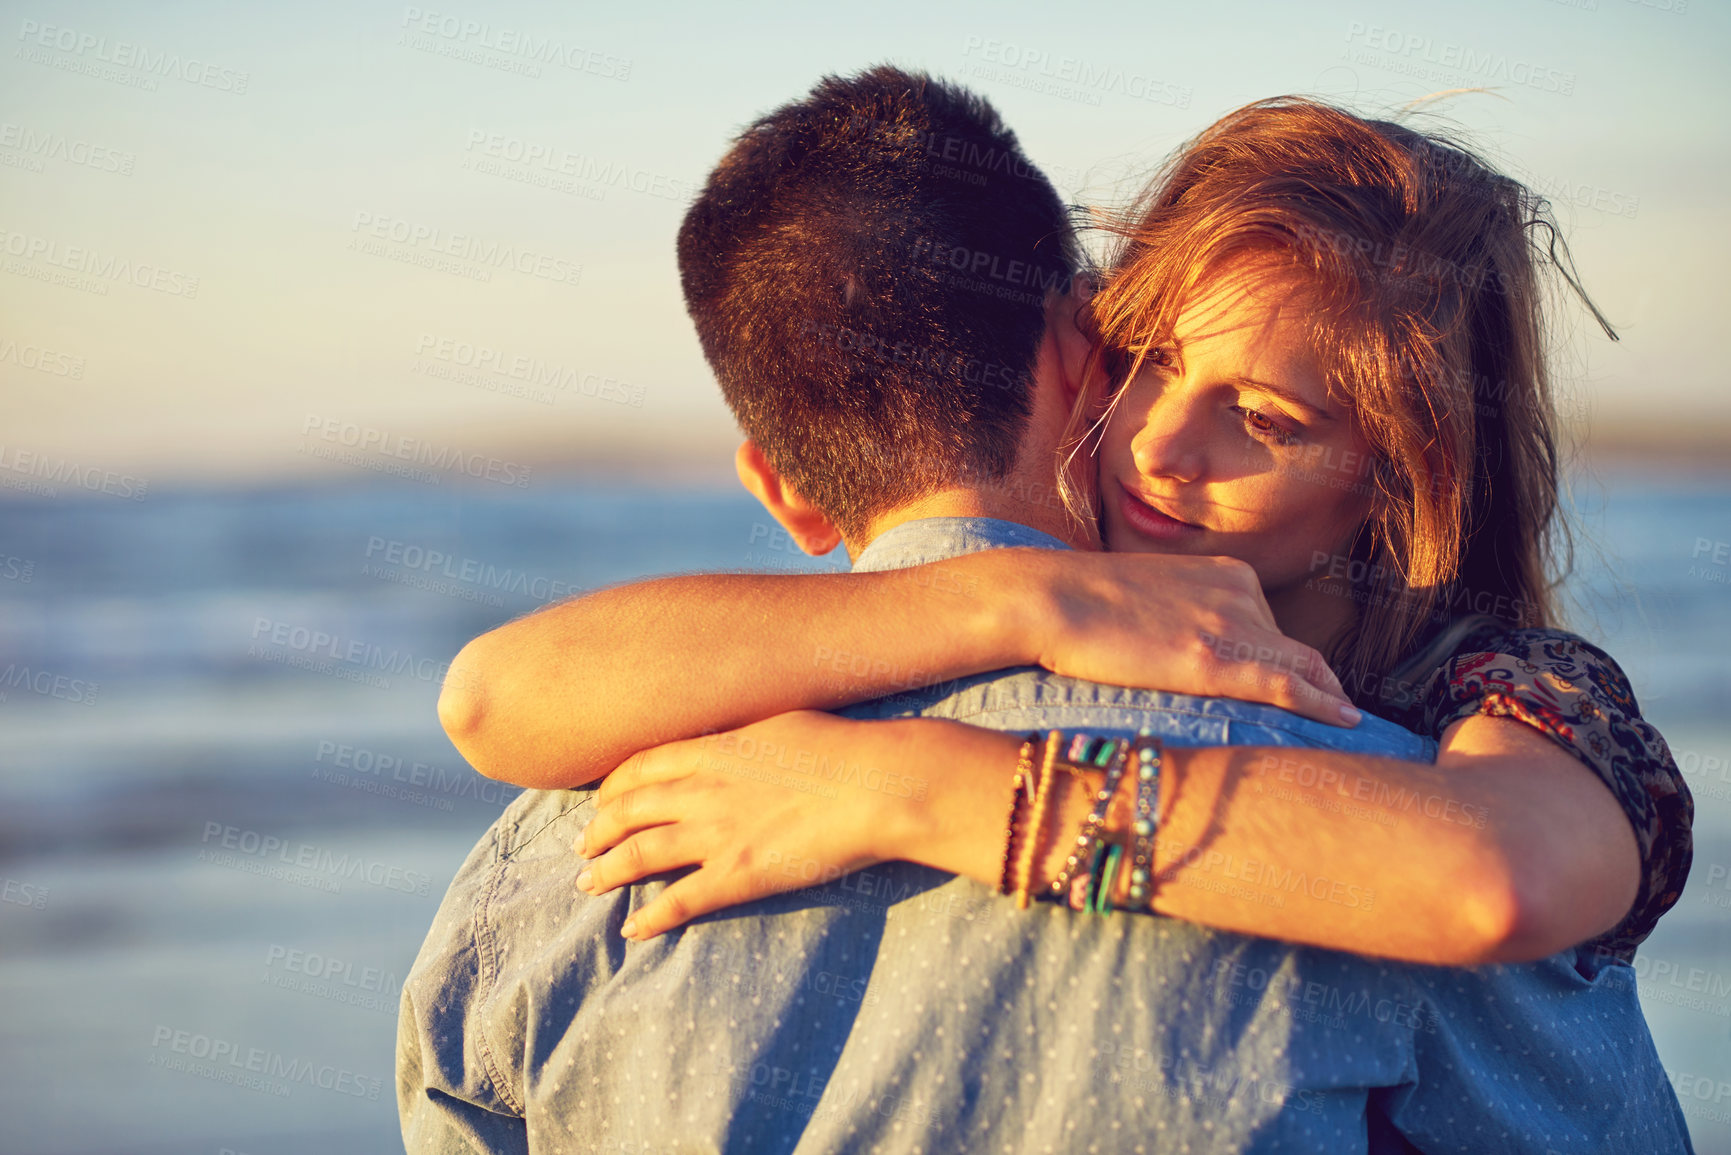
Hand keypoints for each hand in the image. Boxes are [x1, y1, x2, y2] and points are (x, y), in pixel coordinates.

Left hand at [575, 711, 918, 939]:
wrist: (873, 785)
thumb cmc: (839, 748)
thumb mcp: (779, 724)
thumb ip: (742, 739)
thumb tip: (735, 742)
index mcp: (712, 750)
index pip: (641, 767)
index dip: (614, 786)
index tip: (603, 800)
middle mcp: (701, 790)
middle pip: (628, 810)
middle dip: (598, 829)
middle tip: (582, 844)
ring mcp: (716, 834)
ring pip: (640, 854)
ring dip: (607, 871)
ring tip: (587, 883)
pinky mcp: (738, 875)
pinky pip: (679, 900)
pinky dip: (650, 918)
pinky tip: (633, 930)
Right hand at [1014, 550, 1359, 725]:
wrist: (1049, 597)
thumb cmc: (1079, 599)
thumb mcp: (1148, 593)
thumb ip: (1181, 613)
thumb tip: (1182, 644)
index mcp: (1226, 573)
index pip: (1275, 624)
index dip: (1295, 659)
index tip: (1307, 683)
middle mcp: (1241, 593)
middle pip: (1296, 647)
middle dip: (1320, 681)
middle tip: (1337, 712)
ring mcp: (1231, 626)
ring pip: (1303, 667)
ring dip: (1328, 698)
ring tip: (1343, 724)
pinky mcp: (1215, 661)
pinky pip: (1288, 686)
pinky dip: (1324, 705)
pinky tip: (1345, 721)